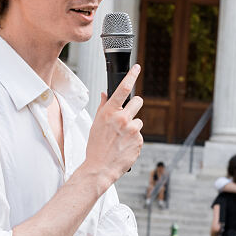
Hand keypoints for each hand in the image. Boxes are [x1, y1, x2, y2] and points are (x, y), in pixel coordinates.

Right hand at [85, 65, 144, 185]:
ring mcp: (132, 130)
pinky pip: (139, 135)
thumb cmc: (95, 147)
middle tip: (126, 116)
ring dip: (132, 127)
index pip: (123, 89)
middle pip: (138, 101)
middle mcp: (122, 119)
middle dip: (134, 106)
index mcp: (109, 113)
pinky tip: (124, 146)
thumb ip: (103, 107)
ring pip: (139, 120)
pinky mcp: (139, 140)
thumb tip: (106, 94)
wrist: (99, 168)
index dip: (131, 76)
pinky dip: (133, 140)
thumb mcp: (95, 125)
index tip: (137, 67)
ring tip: (121, 138)